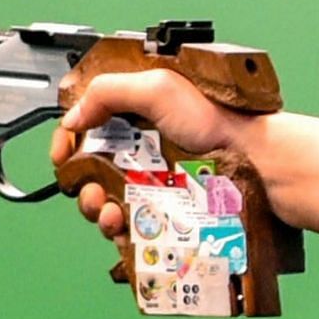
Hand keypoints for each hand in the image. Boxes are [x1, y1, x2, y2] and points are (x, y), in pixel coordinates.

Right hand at [54, 69, 271, 248]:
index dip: (68, 141)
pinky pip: (131, 228)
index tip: (62, 154)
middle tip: (91, 191)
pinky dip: (118, 230)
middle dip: (80, 184)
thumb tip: (73, 116)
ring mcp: (153, 185)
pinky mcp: (166, 214)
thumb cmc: (218, 122)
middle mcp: (141, 152)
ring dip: (96, 210)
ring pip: (107, 203)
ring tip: (107, 212)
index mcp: (136, 117)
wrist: (255, 163)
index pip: (86, 129)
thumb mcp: (158, 88)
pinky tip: (122, 226)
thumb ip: (108, 92)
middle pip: (90, 172)